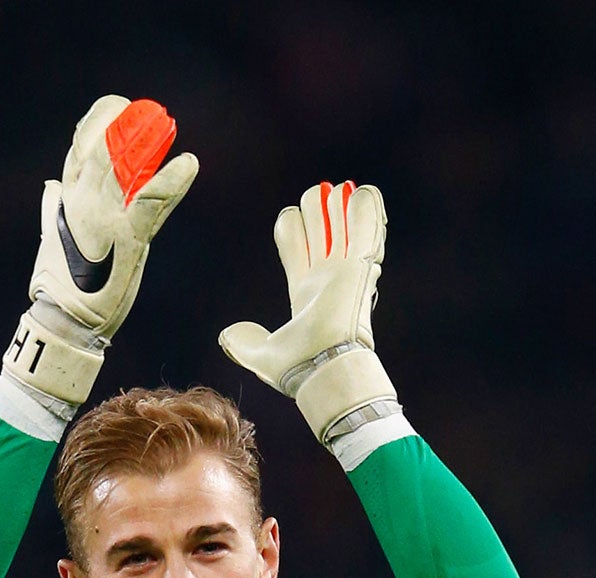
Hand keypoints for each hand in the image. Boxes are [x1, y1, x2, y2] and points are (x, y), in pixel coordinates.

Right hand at [3, 95, 198, 407]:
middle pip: (101, 149)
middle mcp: (82, 202)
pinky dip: (171, 182)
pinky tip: (188, 164)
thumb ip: (56, 209)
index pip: (78, 148)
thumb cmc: (64, 284)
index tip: (115, 107)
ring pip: (123, 169)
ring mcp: (103, 218)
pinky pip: (151, 202)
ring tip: (166, 126)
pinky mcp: (127, 238)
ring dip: (146, 145)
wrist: (67, 320)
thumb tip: (53, 188)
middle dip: (124, 125)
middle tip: (150, 114)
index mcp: (67, 199)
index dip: (96, 122)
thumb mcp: (55, 237)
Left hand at [218, 180, 399, 443]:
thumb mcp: (260, 356)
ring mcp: (346, 270)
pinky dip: (367, 209)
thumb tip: (227, 335)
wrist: (323, 369)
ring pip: (343, 224)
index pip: (299, 247)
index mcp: (305, 291)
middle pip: (322, 229)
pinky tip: (362, 191)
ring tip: (335, 190)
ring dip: (338, 205)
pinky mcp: (360, 266)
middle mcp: (328, 277)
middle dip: (317, 209)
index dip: (293, 227)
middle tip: (316, 198)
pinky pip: (367, 229)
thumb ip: (243, 344)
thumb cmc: (296, 368)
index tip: (291, 217)